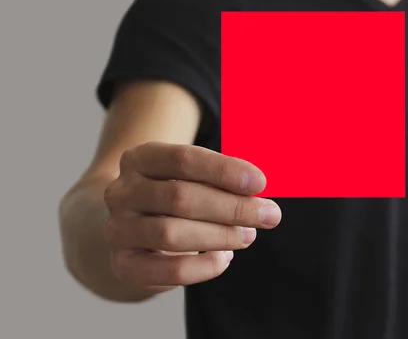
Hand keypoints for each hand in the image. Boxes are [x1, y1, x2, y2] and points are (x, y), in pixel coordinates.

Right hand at [103, 141, 280, 294]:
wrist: (130, 229)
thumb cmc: (173, 197)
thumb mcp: (189, 177)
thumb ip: (219, 179)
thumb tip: (258, 189)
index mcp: (140, 158)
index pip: (182, 159)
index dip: (224, 170)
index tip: (260, 182)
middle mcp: (122, 191)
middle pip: (180, 197)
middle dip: (231, 207)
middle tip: (268, 214)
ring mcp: (118, 229)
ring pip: (171, 233)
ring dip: (220, 235)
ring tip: (248, 235)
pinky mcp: (124, 264)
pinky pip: (168, 271)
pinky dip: (203, 267)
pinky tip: (224, 258)